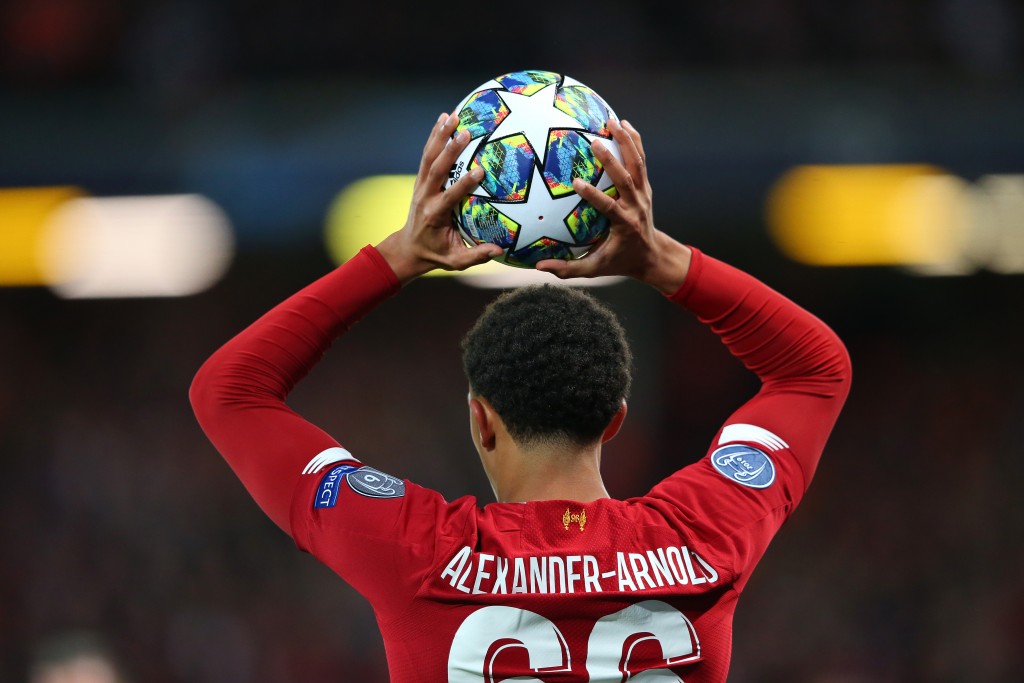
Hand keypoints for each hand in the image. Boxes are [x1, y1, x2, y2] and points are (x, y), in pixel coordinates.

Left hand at [376, 113, 502, 282]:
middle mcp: (425, 196)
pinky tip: (444, 118)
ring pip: (429, 157)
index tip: (479, 171)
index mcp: (435, 214)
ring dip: (440, 135)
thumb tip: (498, 250)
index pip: (449, 197)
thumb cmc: (436, 254)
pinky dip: (434, 135)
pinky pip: (427, 154)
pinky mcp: (421, 179)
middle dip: (450, 151)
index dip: (463, 184)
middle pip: (436, 170)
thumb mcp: (454, 261)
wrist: (409, 248)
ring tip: (453, 115)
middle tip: (466, 133)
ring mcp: (421, 186)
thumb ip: (475, 256)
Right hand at [535, 119, 690, 293]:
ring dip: (627, 142)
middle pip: (627, 180)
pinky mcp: (645, 187)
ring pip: (638, 164)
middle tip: (594, 142)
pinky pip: (641, 160)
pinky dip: (634, 141)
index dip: (594, 195)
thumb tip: (539, 267)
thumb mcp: (595, 269)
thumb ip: (568, 269)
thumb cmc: (619, 262)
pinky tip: (624, 123)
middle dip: (612, 161)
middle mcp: (636, 206)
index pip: (609, 207)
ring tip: (612, 121)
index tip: (576, 182)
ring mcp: (644, 194)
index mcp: (624, 224)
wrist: (651, 255)